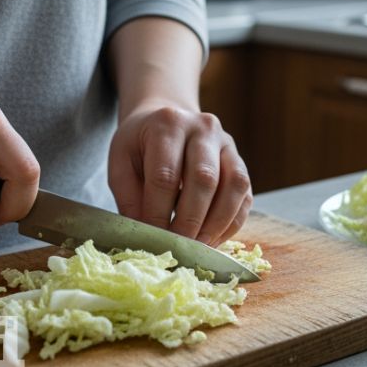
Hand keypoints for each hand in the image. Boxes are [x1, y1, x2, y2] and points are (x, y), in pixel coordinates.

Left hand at [107, 103, 251, 245]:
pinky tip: (212, 239)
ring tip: (198, 247)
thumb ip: (129, 196)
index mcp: (168, 123)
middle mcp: (203, 128)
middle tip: (177, 247)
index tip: (151, 237)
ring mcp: (227, 144)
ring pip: (234, 186)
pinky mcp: (240, 162)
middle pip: (204, 179)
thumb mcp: (121, 162)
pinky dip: (230, 223)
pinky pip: (245, 195)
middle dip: (190, 220)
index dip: (158, 211)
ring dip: (216, 224)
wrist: (165, 119)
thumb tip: (144, 233)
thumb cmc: (140, 145)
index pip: (166, 174)